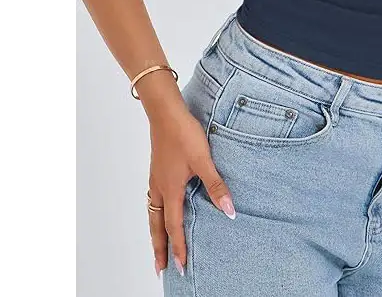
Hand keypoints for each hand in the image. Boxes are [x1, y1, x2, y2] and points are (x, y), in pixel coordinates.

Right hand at [146, 102, 235, 277]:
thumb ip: (216, 186)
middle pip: (157, 226)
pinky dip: (155, 214)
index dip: (178, 247)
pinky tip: (162, 209)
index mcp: (170, 190)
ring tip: (158, 245)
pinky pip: (153, 200)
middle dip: (159, 248)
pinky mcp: (158, 169)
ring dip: (155, 232)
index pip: (174, 226)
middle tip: (160, 268)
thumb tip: (229, 211)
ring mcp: (156, 179)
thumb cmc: (184, 134)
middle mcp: (159, 188)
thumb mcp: (204, 161)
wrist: (166, 113)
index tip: (181, 267)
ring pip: (152, 214)